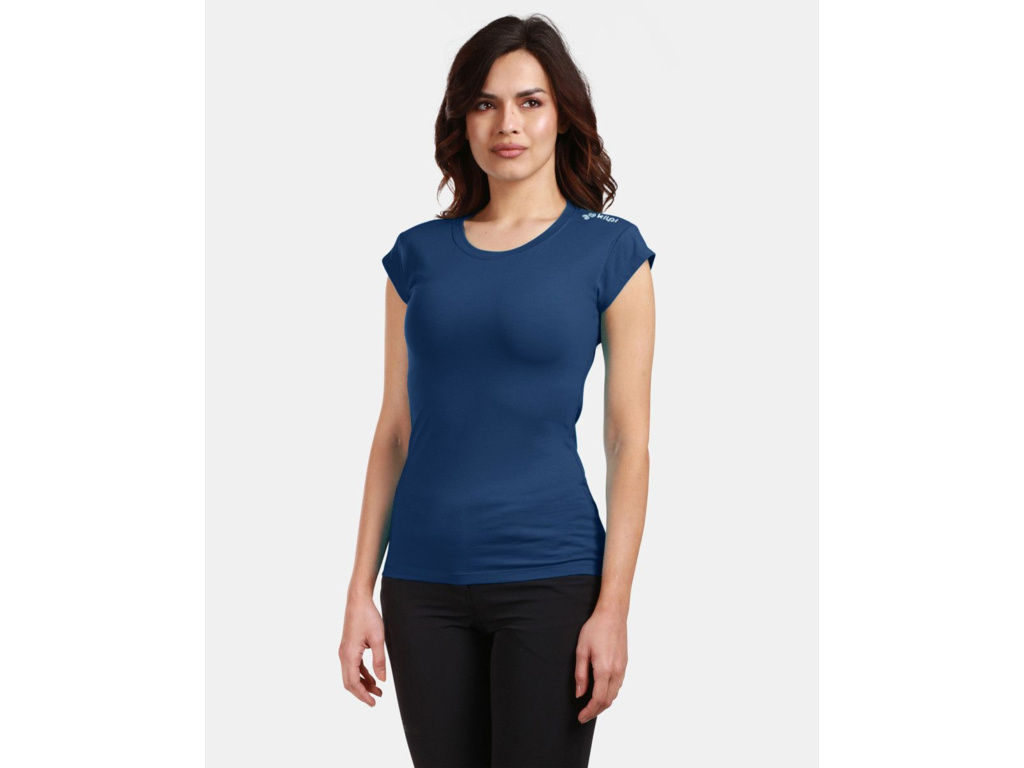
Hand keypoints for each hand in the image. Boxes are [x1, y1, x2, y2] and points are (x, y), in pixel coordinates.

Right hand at [338, 592, 386, 706]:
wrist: (358, 600)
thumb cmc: (368, 617)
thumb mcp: (378, 639)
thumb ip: (379, 660)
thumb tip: (382, 680)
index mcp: (349, 655)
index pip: (353, 683)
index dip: (363, 695)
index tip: (373, 703)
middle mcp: (343, 655)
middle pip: (349, 682)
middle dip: (362, 692)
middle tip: (376, 700)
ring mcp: (344, 651)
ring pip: (351, 675)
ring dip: (363, 684)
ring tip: (378, 691)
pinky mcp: (348, 647)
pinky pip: (353, 666)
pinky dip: (362, 674)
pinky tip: (373, 678)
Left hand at [574, 607, 627, 723]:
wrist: (612, 615)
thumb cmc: (595, 629)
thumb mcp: (581, 650)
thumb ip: (580, 675)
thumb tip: (579, 694)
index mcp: (604, 669)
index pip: (598, 699)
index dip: (589, 711)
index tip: (581, 717)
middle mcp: (616, 672)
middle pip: (608, 701)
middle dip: (595, 711)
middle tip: (584, 716)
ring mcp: (622, 669)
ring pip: (614, 695)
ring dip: (603, 704)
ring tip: (591, 707)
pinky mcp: (624, 664)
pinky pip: (618, 686)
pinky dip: (609, 694)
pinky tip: (601, 692)